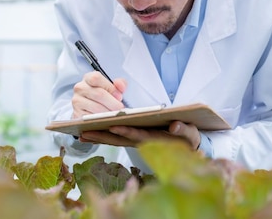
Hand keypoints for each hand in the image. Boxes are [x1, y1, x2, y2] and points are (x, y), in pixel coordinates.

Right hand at [71, 72, 127, 118]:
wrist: (88, 109)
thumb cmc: (101, 96)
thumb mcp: (110, 87)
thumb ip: (119, 84)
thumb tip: (121, 86)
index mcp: (88, 78)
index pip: (96, 78)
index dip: (110, 87)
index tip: (119, 96)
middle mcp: (80, 88)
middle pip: (99, 94)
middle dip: (113, 103)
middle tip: (121, 109)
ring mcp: (77, 101)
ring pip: (96, 107)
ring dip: (108, 113)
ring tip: (115, 115)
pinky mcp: (77, 114)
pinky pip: (91, 118)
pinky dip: (101, 120)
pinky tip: (106, 120)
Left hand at [79, 120, 200, 150]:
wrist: (188, 147)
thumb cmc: (189, 138)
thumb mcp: (190, 134)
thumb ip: (183, 130)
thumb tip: (174, 126)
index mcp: (155, 139)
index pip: (137, 135)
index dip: (125, 130)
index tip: (112, 125)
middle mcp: (142, 142)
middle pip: (119, 139)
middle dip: (102, 136)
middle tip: (84, 132)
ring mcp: (136, 142)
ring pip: (114, 140)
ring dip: (98, 137)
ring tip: (81, 132)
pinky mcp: (134, 140)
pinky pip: (116, 139)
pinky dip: (103, 136)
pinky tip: (90, 132)